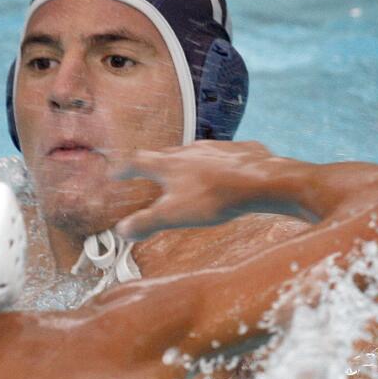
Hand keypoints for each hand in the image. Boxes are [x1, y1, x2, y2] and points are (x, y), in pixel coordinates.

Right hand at [113, 141, 303, 240]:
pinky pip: (222, 157)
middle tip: (148, 174)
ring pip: (193, 154)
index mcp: (168, 164)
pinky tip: (223, 176)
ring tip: (186, 178)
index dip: (123, 168)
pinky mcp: (239, 151)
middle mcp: (188, 150)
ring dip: (185, 165)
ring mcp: (215, 148)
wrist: (262, 181)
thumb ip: (146, 222)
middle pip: (164, 155)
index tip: (114, 173)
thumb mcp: (174, 215)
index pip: (137, 161)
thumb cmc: (215, 198)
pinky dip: (215, 166)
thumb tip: (121, 230)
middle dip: (153, 165)